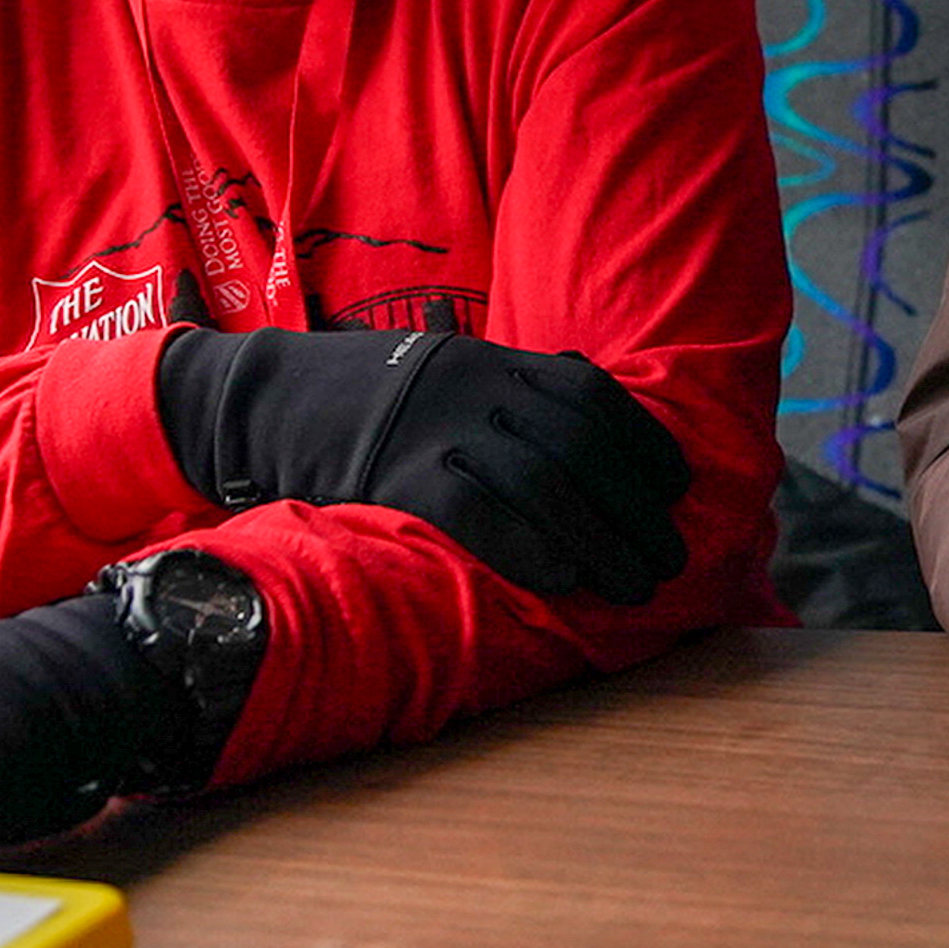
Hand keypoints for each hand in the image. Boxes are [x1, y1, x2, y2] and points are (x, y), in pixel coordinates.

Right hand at [160, 320, 689, 602]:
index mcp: (496, 359)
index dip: (644, 445)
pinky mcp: (402, 476)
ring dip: (602, 543)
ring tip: (636, 588)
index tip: (675, 489)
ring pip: (544, 485)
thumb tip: (596, 417)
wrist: (272, 396)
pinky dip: (531, 549)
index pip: (593, 397)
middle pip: (580, 449)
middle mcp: (477, 388)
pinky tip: (565, 580)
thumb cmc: (376, 396)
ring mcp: (439, 430)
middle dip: (636, 510)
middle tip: (669, 560)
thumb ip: (520, 388)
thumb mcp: (455, 367)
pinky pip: (480, 515)